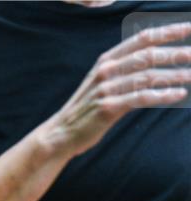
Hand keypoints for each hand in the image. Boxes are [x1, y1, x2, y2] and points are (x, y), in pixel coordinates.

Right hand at [38, 21, 190, 157]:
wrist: (61, 132)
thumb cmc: (86, 109)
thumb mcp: (104, 83)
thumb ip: (126, 72)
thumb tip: (158, 63)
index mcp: (106, 61)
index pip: (141, 40)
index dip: (166, 33)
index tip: (189, 29)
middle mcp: (106, 71)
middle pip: (147, 56)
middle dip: (175, 54)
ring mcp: (106, 89)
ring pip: (147, 76)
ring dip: (174, 75)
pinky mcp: (108, 108)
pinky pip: (141, 98)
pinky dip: (162, 95)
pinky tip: (179, 94)